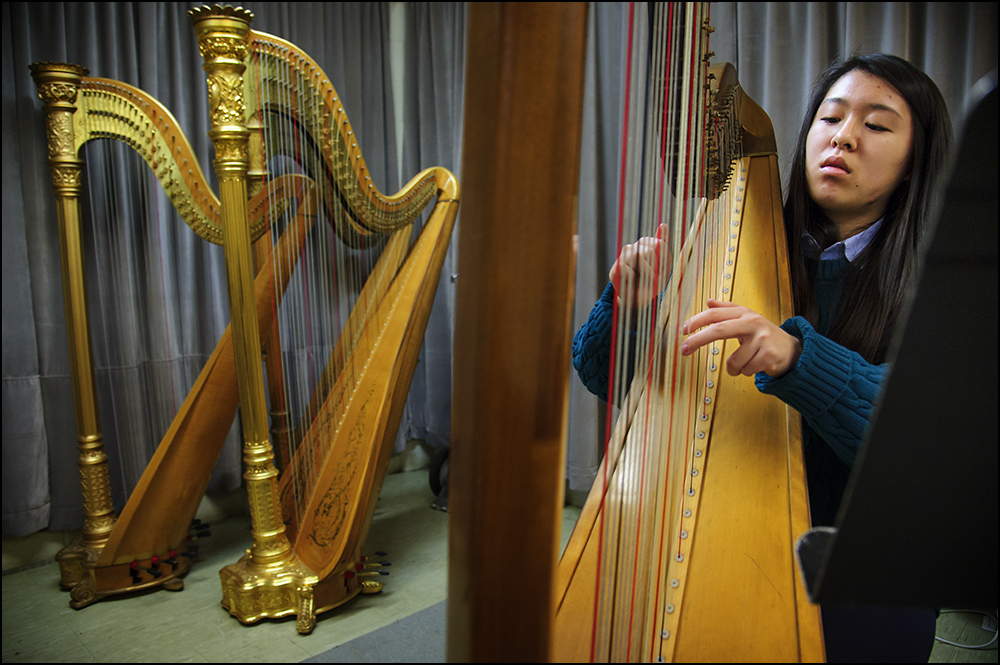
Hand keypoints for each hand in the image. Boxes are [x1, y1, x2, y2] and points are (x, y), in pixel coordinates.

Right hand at [609, 224, 670, 309]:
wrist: (638, 302)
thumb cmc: (652, 283)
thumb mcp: (663, 266)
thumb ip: (663, 245)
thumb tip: (663, 224)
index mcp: (645, 245)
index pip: (659, 243)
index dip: (662, 259)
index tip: (661, 270)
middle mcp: (633, 248)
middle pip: (649, 250)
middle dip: (654, 267)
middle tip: (653, 278)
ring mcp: (622, 258)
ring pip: (637, 255)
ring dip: (646, 272)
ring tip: (645, 281)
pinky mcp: (615, 270)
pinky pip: (628, 269)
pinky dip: (635, 280)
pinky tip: (633, 284)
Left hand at [681, 300, 801, 377]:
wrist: (791, 350)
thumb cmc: (763, 335)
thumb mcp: (746, 318)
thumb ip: (726, 309)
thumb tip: (708, 301)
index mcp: (744, 313)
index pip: (715, 314)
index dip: (697, 321)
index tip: (683, 330)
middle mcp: (752, 323)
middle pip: (718, 331)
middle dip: (697, 341)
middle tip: (684, 350)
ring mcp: (761, 339)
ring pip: (732, 361)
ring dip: (734, 367)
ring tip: (745, 362)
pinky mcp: (768, 355)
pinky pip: (745, 370)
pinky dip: (746, 372)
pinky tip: (756, 365)